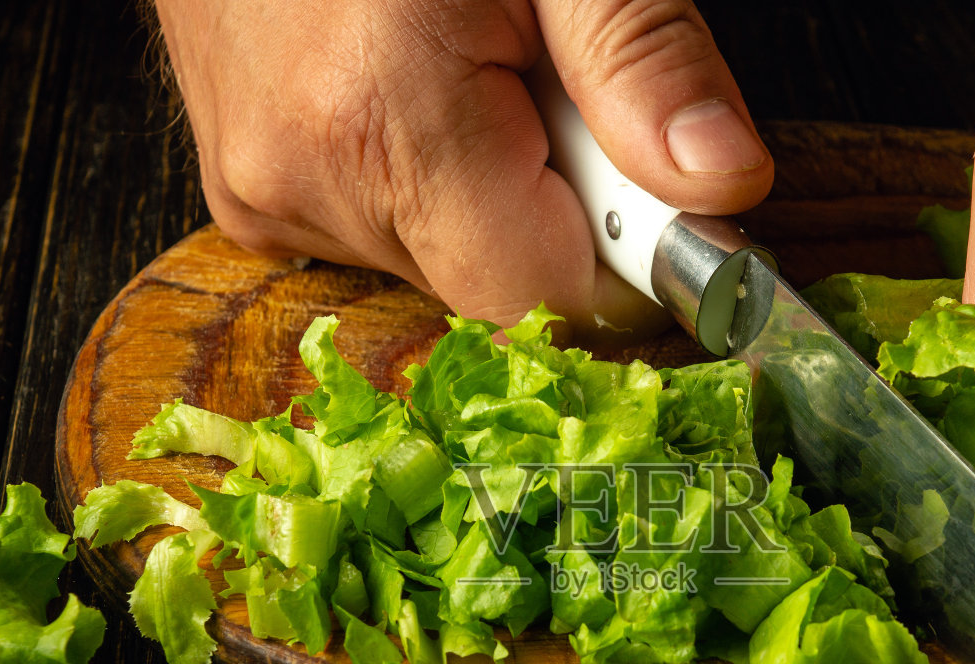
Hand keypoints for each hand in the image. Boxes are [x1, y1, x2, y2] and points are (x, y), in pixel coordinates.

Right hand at [151, 0, 772, 342]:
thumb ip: (642, 61)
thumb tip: (723, 184)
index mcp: (384, 122)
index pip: (548, 292)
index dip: (620, 251)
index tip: (645, 182)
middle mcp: (307, 183)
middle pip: (496, 278)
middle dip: (553, 203)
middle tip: (541, 80)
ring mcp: (265, 196)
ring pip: (441, 258)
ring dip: (483, 188)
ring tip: (460, 63)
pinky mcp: (250, 195)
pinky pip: (378, 231)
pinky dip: (420, 178)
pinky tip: (407, 87)